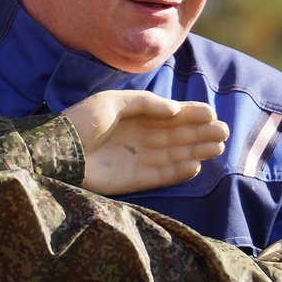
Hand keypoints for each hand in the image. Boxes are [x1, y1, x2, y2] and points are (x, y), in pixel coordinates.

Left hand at [66, 90, 227, 194]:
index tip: (211, 114)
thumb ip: (145, 103)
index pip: (170, 115)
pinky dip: (178, 172)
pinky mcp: (134, 180)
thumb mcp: (112, 102)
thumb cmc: (81, 122)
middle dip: (201, 133)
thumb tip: (175, 109)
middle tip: (224, 133)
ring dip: (196, 151)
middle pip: (177, 135)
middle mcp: (140, 137)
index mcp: (135, 116)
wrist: (57, 152)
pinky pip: (161, 176)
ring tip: (217, 147)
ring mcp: (138, 159)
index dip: (192, 114)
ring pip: (174, 154)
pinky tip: (195, 165)